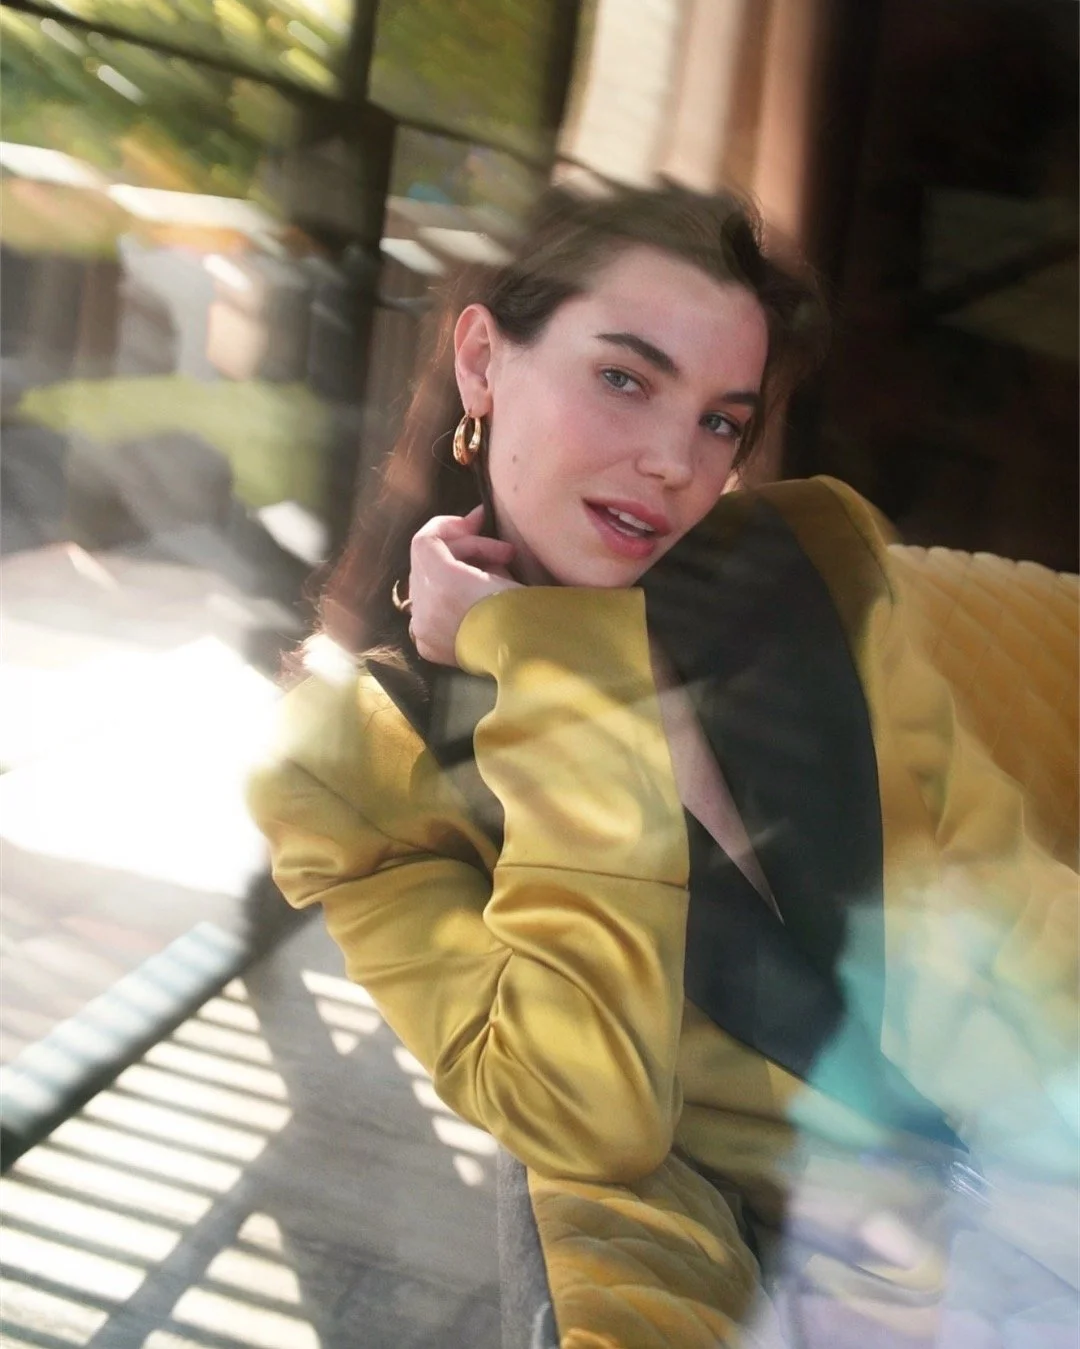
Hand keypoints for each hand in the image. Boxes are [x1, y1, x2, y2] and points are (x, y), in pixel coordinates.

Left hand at [408, 506, 518, 664]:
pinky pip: (428, 611)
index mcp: (444, 583)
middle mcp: (425, 606)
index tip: (476, 524)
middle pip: (427, 561)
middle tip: (499, 554)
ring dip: (456, 575)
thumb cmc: (528, 612)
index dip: (449, 526)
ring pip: (427, 585)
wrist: (532, 661)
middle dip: (460, 551)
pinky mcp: (428, 646)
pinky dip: (446, 600)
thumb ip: (477, 545)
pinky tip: (473, 603)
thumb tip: (473, 520)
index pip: (425, 540)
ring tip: (494, 581)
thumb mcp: (504, 569)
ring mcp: (423, 629)